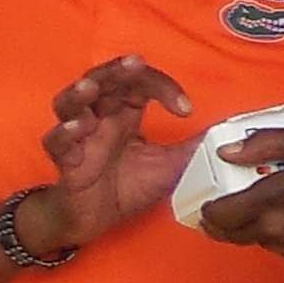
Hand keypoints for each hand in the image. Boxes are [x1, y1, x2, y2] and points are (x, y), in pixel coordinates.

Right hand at [40, 55, 194, 246]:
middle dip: (116, 71)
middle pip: (101, 82)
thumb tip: (227, 132)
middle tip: (134, 63)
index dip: (161, 87)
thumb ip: (193, 147)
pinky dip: (65, 133)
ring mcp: (79, 138)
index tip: (186, 108)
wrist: (98, 219)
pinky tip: (78, 127)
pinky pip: (57, 143)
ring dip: (80, 94)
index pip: (139, 85)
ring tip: (91, 87)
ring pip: (69, 104)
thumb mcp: (170, 165)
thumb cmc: (127, 185)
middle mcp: (100, 118)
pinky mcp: (66, 162)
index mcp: (124, 114)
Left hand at [194, 117, 283, 265]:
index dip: (208, 207)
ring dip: (257, 226)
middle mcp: (281, 230)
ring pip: (258, 241)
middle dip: (224, 219)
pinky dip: (283, 236)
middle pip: (231, 234)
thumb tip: (228, 152)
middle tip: (228, 204)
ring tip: (275, 206)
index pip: (221, 213)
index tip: (209, 199)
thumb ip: (267, 142)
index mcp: (277, 197)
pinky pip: (283, 250)